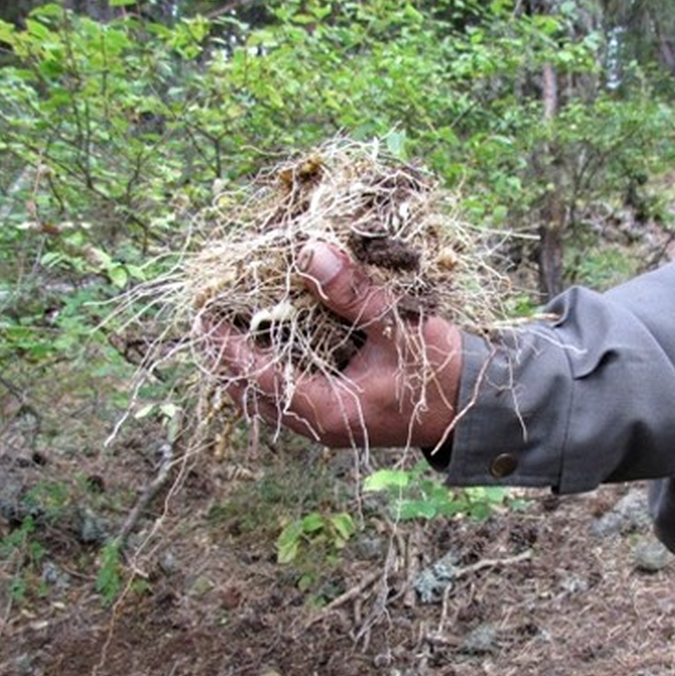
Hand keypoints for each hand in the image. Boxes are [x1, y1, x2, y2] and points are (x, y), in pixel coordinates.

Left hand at [204, 240, 463, 448]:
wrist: (472, 406)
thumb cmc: (440, 371)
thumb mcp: (400, 326)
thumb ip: (355, 293)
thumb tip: (310, 251)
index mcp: (326, 411)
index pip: (257, 379)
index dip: (226, 348)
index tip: (202, 316)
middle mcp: (316, 424)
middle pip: (248, 394)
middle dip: (224, 358)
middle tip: (205, 316)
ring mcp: (323, 422)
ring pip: (262, 398)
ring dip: (242, 364)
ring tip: (225, 325)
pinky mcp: (332, 413)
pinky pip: (282, 393)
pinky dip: (266, 368)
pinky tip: (264, 337)